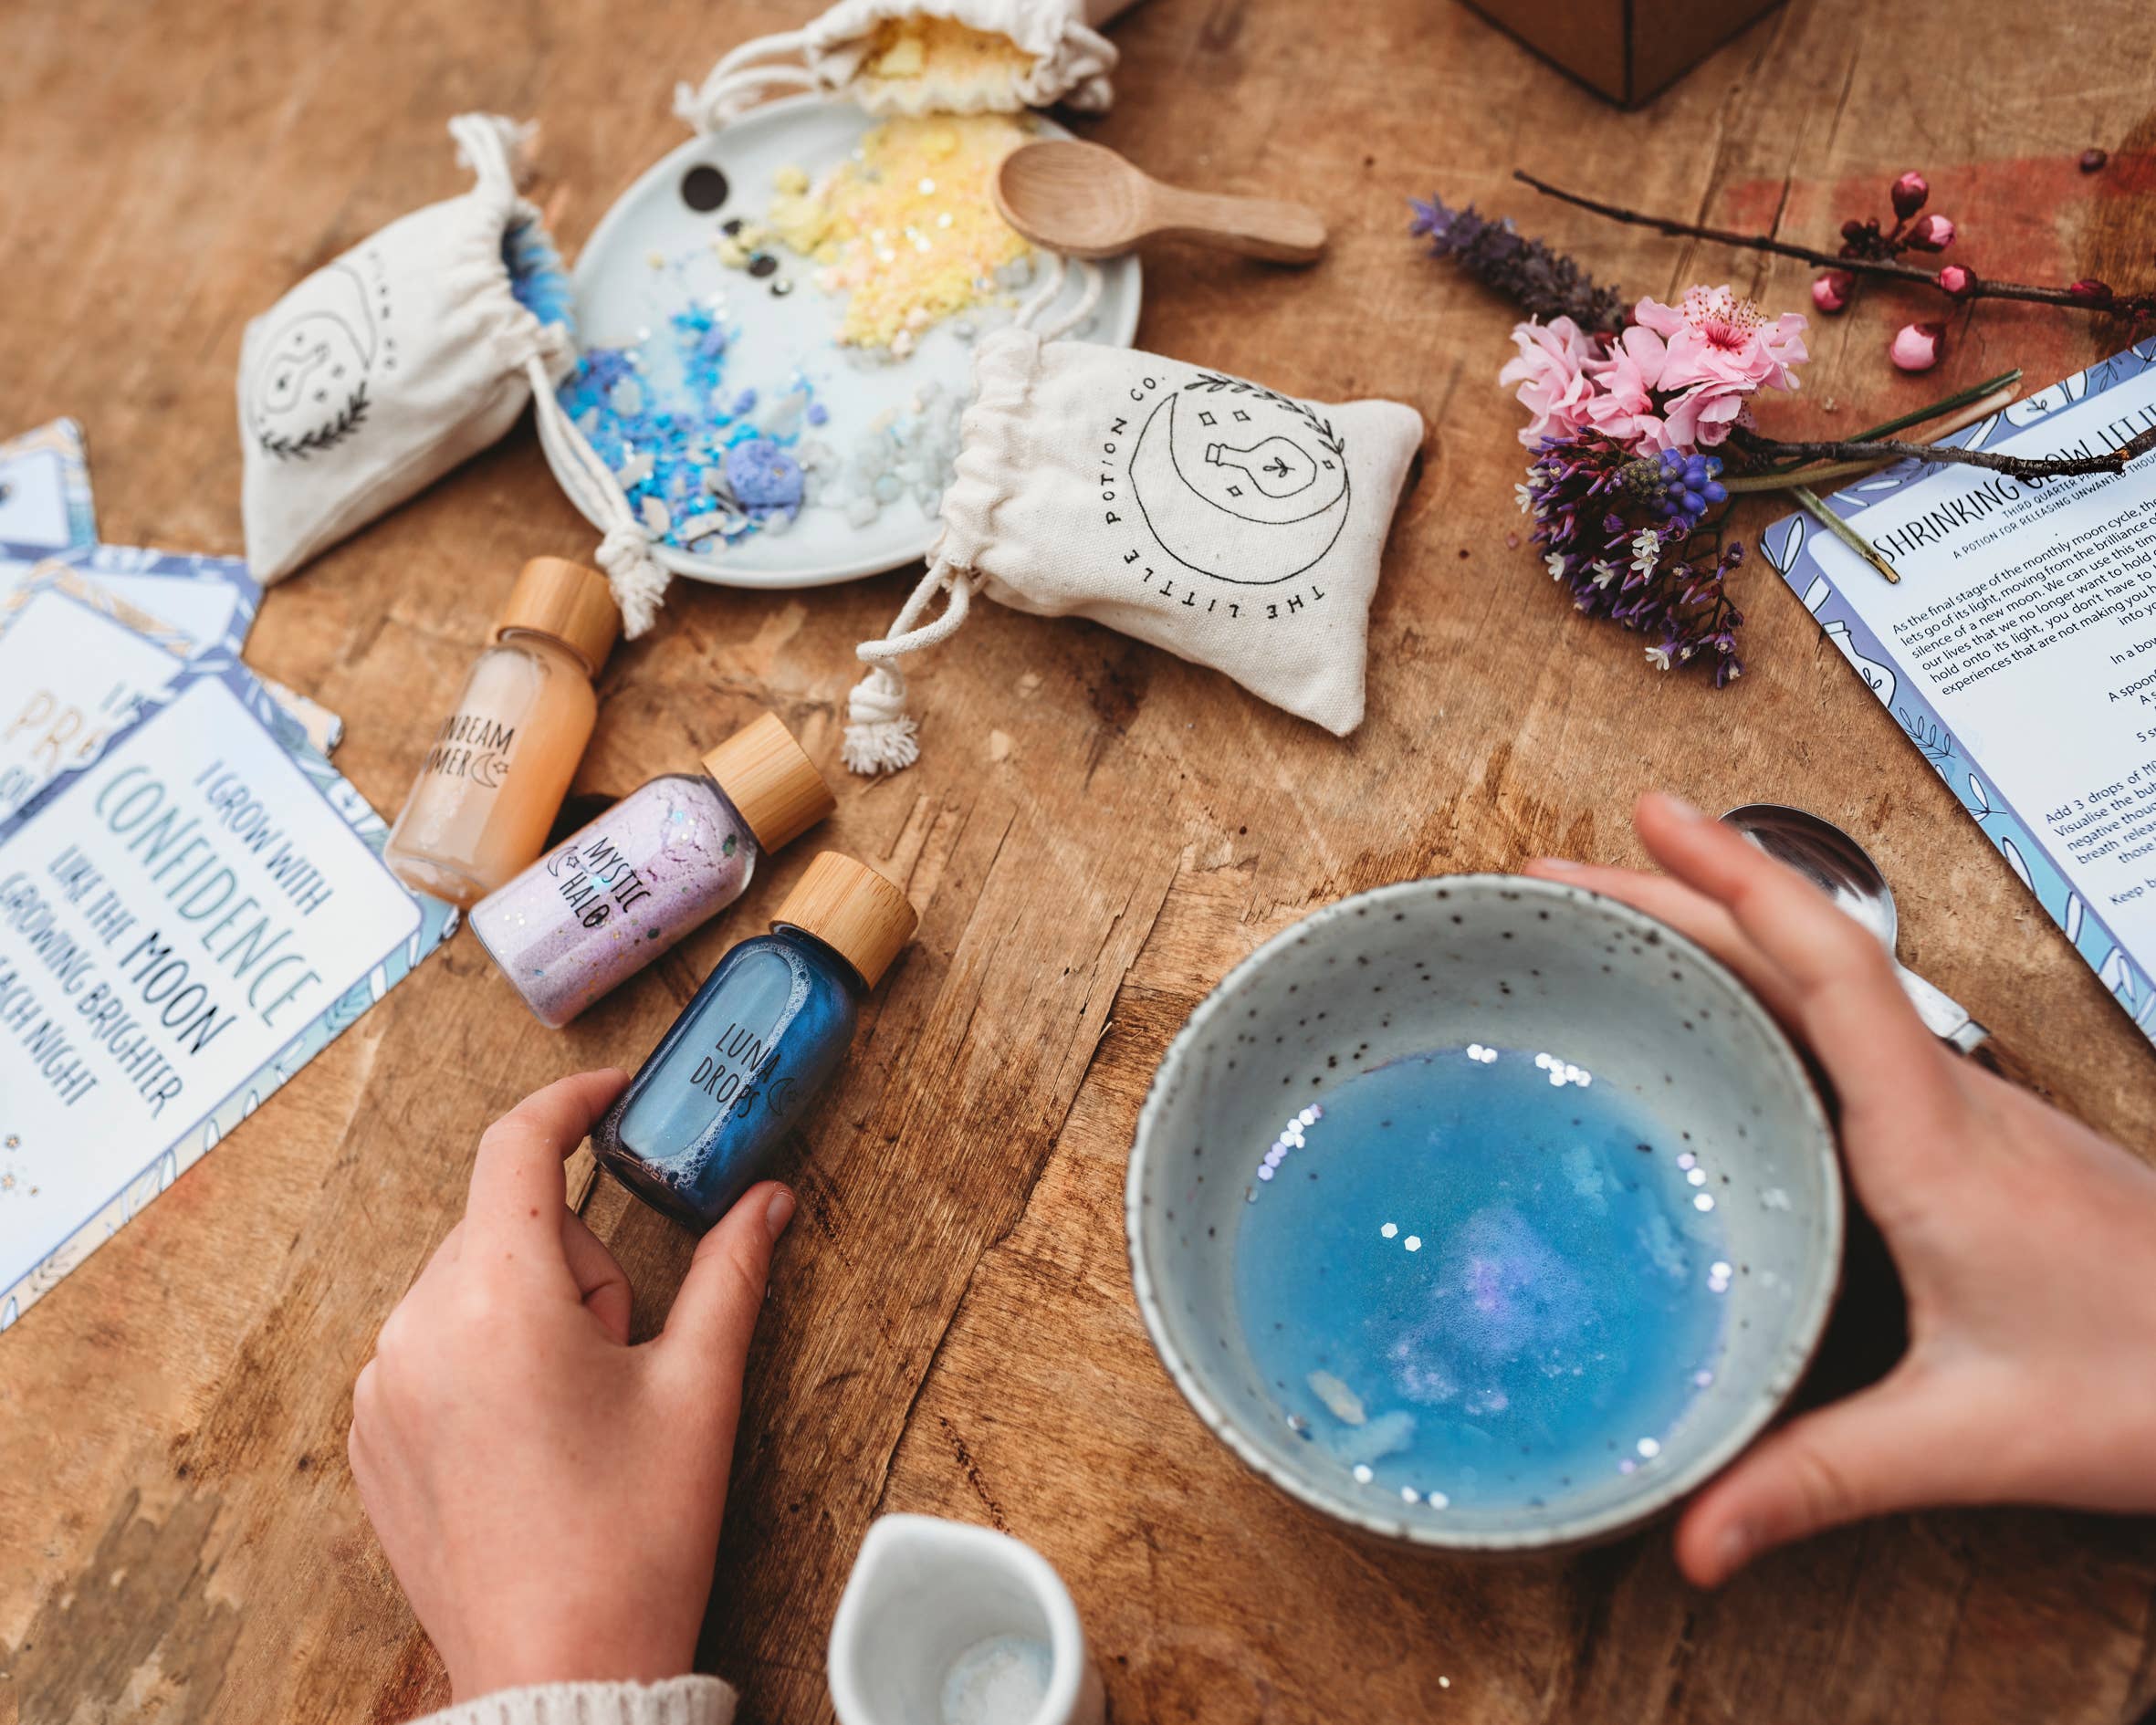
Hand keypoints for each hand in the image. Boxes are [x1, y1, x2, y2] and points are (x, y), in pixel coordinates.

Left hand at [349, 1069, 794, 1697]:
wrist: (560, 1678)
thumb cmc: (630, 1543)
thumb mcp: (698, 1392)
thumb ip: (733, 1272)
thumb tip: (767, 1201)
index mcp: (497, 1300)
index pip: (518, 1147)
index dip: (572, 1104)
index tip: (613, 1097)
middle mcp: (417, 1328)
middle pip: (505, 1225)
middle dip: (578, 1259)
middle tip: (628, 1349)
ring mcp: (382, 1386)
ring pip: (469, 1284)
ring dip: (532, 1308)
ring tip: (580, 1408)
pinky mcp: (370, 1437)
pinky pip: (431, 1344)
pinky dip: (486, 1356)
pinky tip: (532, 1435)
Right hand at [1529, 794, 2155, 1585]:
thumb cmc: (2147, 1381)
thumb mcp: (1969, 1437)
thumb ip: (1819, 1477)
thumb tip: (1693, 1535)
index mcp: (1932, 1136)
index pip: (1827, 969)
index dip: (1734, 880)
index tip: (1648, 817)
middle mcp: (1943, 1094)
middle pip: (1798, 952)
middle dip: (1676, 890)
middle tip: (1561, 876)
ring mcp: (1956, 1103)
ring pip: (1822, 980)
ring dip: (1717, 930)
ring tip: (1613, 918)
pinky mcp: (1962, 1130)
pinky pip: (1843, 1025)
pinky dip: (1760, 987)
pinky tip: (1714, 1020)